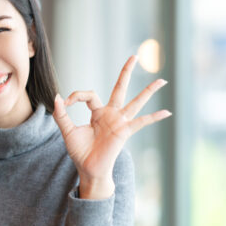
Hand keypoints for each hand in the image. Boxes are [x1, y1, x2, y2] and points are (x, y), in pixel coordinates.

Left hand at [53, 56, 171, 199]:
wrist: (87, 168)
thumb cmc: (79, 151)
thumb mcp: (67, 131)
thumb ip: (62, 115)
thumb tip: (57, 97)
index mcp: (97, 112)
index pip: (89, 94)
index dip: (77, 95)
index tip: (66, 102)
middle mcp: (111, 114)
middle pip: (120, 88)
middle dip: (126, 72)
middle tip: (134, 56)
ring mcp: (120, 122)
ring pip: (136, 102)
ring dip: (148, 91)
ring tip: (162, 81)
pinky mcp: (124, 131)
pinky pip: (141, 122)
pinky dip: (154, 118)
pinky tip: (168, 112)